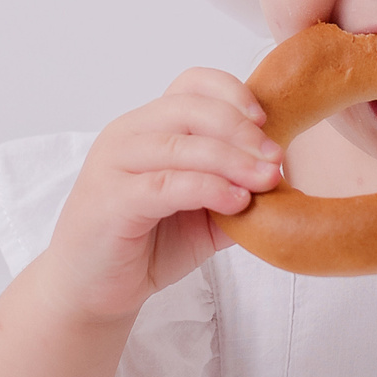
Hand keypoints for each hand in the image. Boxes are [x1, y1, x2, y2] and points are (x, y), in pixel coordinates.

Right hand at [39, 68, 282, 321]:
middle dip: (242, 130)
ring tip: (267, 181)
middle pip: (191, 108)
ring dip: (233, 160)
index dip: (233, 94)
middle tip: (277, 159)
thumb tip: (284, 177)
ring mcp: (114, 164)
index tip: (269, 122)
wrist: (92, 291)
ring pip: (181, 145)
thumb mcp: (204, 214)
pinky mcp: (111, 200)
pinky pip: (166, 184)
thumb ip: (236, 189)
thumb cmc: (146, 245)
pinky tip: (236, 201)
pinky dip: (208, 188)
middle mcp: (128, 134)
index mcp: (150, 126)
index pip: (193, 84)